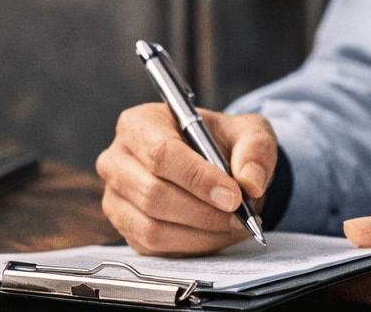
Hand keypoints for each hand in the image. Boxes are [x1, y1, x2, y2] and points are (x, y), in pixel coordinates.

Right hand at [96, 103, 277, 256]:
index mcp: (140, 123)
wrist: (208, 161)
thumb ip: (255, 150)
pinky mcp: (123, 224)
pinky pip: (153, 246)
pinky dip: (191, 247)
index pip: (161, 154)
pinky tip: (216, 235)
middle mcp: (117, 158)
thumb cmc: (219, 142)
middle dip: (203, 212)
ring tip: (233, 227)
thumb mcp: (247, 131)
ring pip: (152, 227)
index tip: (233, 196)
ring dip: (200, 234)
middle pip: (153, 194)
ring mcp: (115, 194)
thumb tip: (250, 183)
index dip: (198, 179)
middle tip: (240, 217)